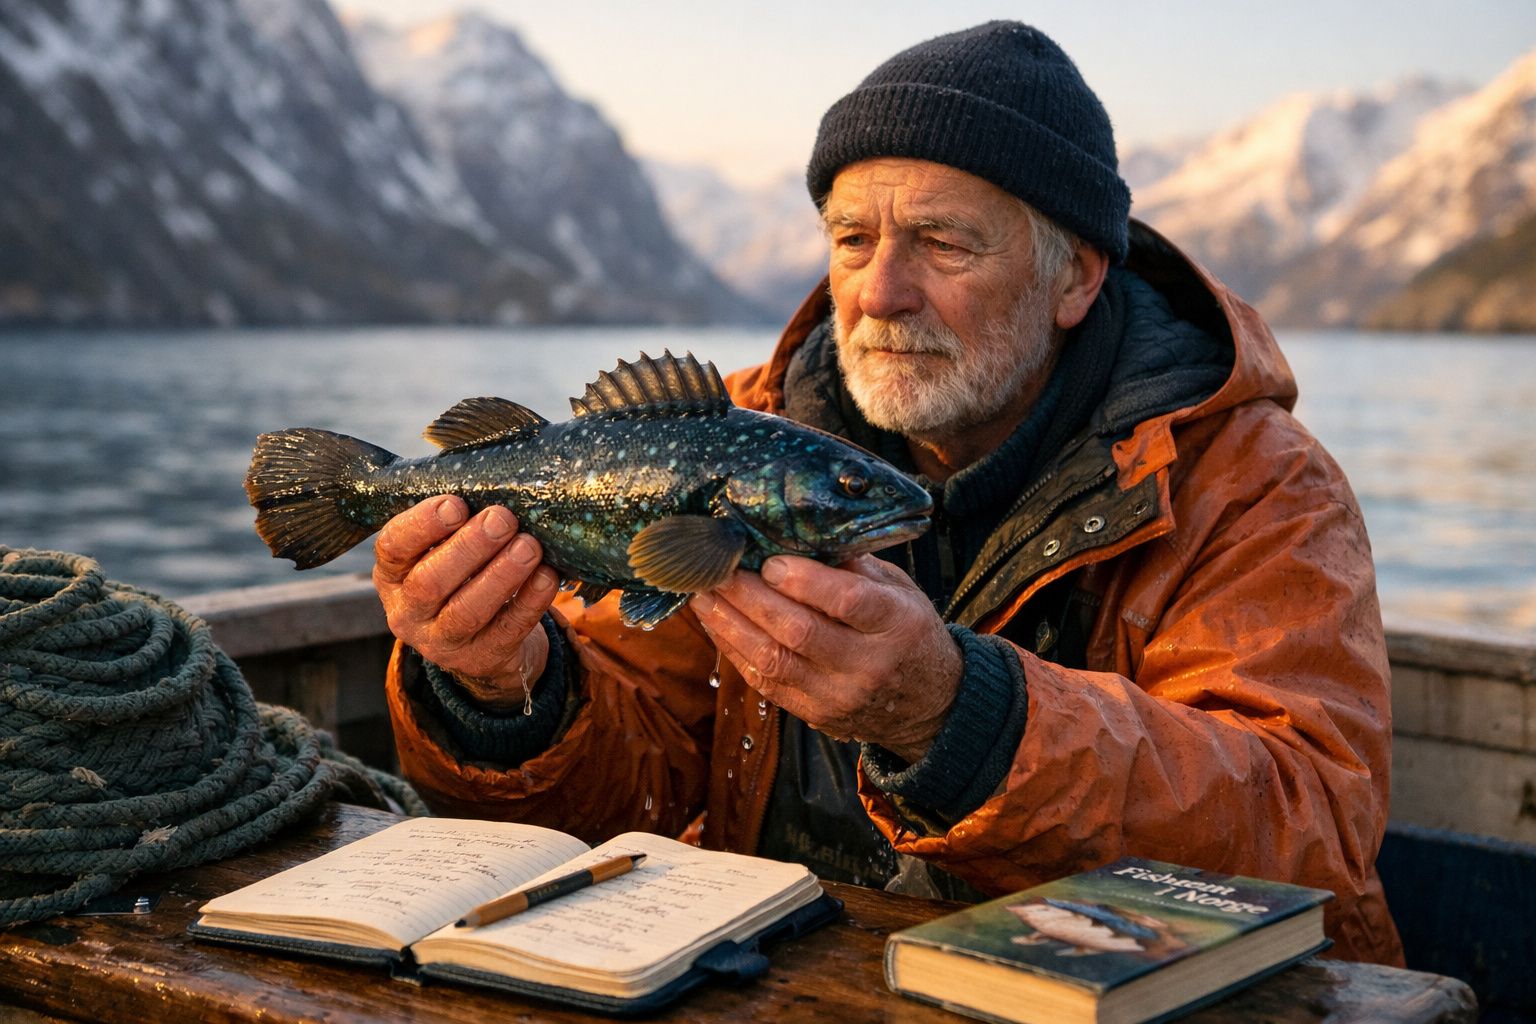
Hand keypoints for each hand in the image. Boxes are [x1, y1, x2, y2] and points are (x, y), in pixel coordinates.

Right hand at [373, 495, 558, 710]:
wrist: (482, 643)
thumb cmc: (461, 576)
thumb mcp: (440, 550)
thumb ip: (453, 521)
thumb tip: (491, 482)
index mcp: (392, 575)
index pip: (393, 548)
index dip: (422, 525)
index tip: (456, 503)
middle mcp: (408, 613)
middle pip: (430, 582)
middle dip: (469, 547)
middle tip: (502, 519)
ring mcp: (442, 642)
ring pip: (468, 611)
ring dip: (501, 575)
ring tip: (529, 546)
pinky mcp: (481, 659)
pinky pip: (507, 630)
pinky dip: (530, 602)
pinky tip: (547, 576)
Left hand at [690, 554, 961, 762]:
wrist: (930, 706)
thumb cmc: (908, 632)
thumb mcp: (900, 590)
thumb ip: (855, 566)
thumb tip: (799, 534)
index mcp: (898, 624)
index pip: (848, 602)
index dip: (805, 581)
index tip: (770, 561)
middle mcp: (869, 665)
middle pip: (800, 632)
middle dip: (750, 597)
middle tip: (718, 567)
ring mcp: (840, 696)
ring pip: (774, 660)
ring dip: (730, 623)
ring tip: (702, 592)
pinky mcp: (816, 714)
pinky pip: (765, 683)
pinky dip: (734, 650)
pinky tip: (716, 622)